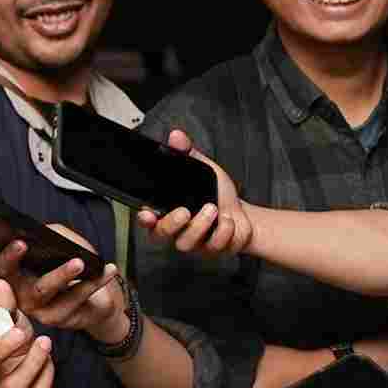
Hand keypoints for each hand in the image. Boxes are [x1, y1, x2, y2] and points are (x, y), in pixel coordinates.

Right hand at [0, 228, 129, 343]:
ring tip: (78, 262)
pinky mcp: (59, 317)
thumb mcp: (63, 245)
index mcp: (17, 274)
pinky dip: (94, 282)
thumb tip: (43, 232)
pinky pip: (75, 298)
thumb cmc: (76, 272)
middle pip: (8, 275)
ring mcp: (38, 307)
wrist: (100, 305)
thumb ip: (51, 235)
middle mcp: (20, 292)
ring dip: (61, 274)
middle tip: (21, 243)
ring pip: (42, 289)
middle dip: (11, 258)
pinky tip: (107, 269)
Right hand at [134, 129, 253, 257]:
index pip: (148, 219)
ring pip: (186, 242)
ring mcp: (193, 243)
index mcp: (169, 212)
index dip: (144, 218)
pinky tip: (229, 221)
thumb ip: (187, 154)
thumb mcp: (203, 170)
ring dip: (201, 225)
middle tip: (185, 211)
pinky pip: (212, 245)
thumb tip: (176, 136)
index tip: (146, 214)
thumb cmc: (218, 195)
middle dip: (172, 223)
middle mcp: (177, 230)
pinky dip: (224, 230)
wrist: (244, 215)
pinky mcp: (211, 251)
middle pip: (161, 235)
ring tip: (214, 210)